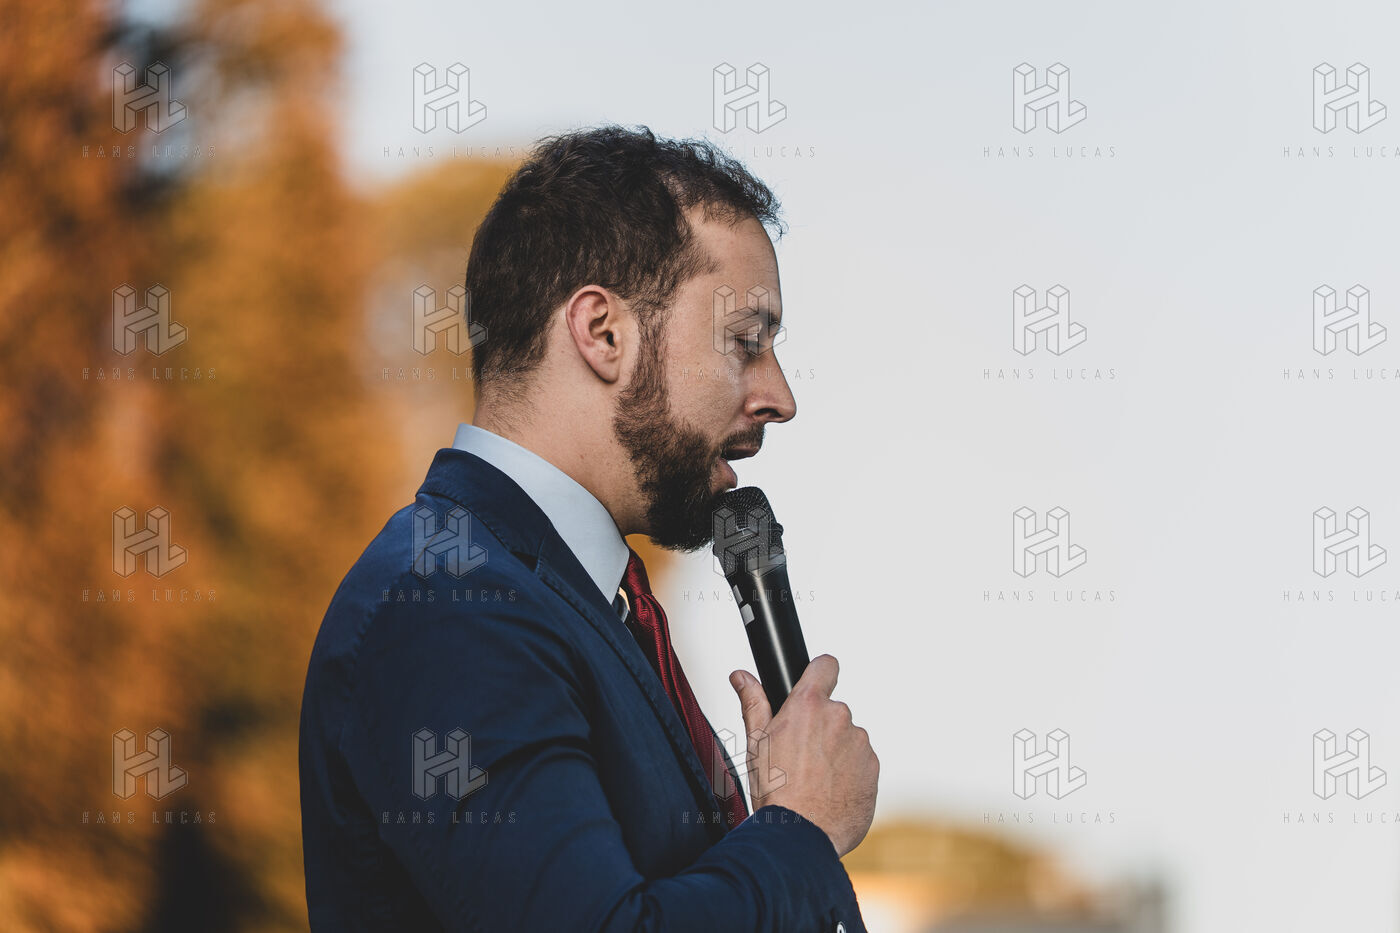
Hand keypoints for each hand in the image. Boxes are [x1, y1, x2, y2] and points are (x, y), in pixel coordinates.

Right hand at [729, 654, 878, 857]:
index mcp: (809, 706)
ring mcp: (860, 744)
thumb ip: (754, 702)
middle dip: (820, 728)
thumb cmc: (774, 791)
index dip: (820, 672)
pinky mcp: (873, 769)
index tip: (815, 683)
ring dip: (835, 752)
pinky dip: (848, 773)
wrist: (800, 836)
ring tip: (813, 780)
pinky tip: (828, 793)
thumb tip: (741, 676)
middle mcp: (840, 718)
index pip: (826, 666)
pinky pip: (861, 763)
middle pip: (833, 711)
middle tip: (799, 756)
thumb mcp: (756, 743)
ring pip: (847, 739)